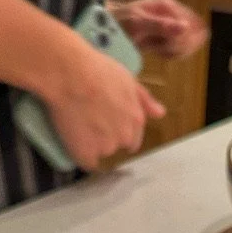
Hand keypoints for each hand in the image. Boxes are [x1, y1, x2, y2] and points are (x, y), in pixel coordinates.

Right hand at [45, 39, 164, 170]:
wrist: (71, 75)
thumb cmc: (98, 71)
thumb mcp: (128, 79)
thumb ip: (144, 100)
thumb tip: (160, 114)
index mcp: (136, 120)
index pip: (133, 140)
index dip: (119, 132)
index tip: (107, 123)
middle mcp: (125, 136)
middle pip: (117, 146)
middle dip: (106, 137)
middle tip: (91, 120)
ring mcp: (106, 147)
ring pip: (100, 152)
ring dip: (92, 145)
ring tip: (79, 123)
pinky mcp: (87, 153)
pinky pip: (85, 161)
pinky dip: (80, 154)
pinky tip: (74, 140)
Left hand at [112, 0, 207, 58]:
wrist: (106, 30)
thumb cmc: (119, 24)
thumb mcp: (138, 24)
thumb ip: (161, 25)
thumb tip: (185, 26)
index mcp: (167, 5)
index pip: (189, 25)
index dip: (181, 40)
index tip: (166, 45)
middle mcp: (172, 13)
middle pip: (189, 36)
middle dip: (176, 46)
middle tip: (157, 47)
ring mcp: (170, 25)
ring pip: (185, 44)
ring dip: (172, 51)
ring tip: (155, 48)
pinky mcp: (167, 37)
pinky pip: (178, 50)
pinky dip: (169, 55)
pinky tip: (157, 51)